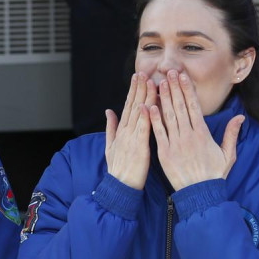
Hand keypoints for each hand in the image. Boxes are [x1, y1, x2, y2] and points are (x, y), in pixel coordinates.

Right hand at [104, 73, 154, 189]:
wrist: (119, 186)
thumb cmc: (119, 169)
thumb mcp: (110, 146)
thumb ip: (111, 127)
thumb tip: (108, 111)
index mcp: (121, 131)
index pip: (128, 106)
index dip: (133, 90)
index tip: (137, 76)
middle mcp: (125, 132)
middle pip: (133, 105)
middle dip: (139, 88)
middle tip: (143, 71)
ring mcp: (131, 138)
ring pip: (139, 113)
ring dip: (144, 96)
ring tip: (149, 81)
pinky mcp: (139, 147)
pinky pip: (143, 129)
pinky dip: (146, 117)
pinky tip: (149, 105)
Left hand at [148, 71, 244, 190]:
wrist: (201, 193)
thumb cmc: (214, 175)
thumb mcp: (228, 154)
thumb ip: (231, 134)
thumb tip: (240, 117)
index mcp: (203, 134)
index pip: (194, 107)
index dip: (187, 90)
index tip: (183, 77)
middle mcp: (188, 135)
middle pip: (180, 107)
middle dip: (174, 88)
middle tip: (169, 72)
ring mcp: (175, 144)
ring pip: (168, 117)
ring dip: (163, 99)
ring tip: (158, 83)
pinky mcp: (164, 153)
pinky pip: (158, 133)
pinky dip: (153, 120)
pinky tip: (149, 106)